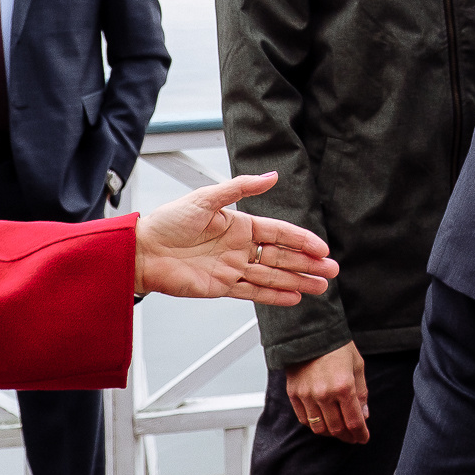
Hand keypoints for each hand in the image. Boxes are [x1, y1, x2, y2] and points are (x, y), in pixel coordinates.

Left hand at [134, 172, 337, 305]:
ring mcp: (233, 268)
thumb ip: (241, 188)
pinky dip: (274, 297)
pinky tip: (294, 298)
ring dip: (297, 281)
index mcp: (240, 224)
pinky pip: (253, 293)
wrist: (142, 251)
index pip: (279, 233)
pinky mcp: (221, 288)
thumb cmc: (170, 220)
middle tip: (332, 271)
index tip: (322, 249)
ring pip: (272, 277)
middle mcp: (240, 247)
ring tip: (321, 287)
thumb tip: (273, 176)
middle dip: (308, 264)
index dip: (302, 241)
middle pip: (282, 257)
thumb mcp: (206, 198)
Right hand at [286, 342, 368, 444]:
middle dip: (347, 436)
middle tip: (352, 436)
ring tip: (338, 430)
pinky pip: (304, 419)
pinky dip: (314, 424)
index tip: (363, 438)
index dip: (360, 434)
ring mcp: (307, 395)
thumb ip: (361, 392)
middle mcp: (324, 394)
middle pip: (337, 428)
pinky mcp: (294, 394)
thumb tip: (363, 414)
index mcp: (344, 386)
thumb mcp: (357, 365)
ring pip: (319, 428)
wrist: (310, 332)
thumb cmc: (336, 346)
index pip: (354, 421)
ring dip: (331, 432)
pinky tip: (322, 421)